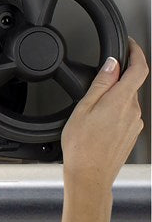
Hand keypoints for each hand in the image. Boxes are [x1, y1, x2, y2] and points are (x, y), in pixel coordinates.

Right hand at [60, 38, 147, 189]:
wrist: (89, 176)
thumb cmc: (82, 146)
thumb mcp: (84, 108)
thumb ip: (101, 83)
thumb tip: (112, 64)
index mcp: (121, 101)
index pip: (139, 69)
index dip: (136, 53)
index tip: (129, 45)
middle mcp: (133, 111)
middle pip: (130, 85)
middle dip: (116, 79)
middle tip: (95, 81)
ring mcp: (134, 124)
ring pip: (126, 101)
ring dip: (112, 98)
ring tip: (90, 109)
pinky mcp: (131, 134)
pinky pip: (125, 115)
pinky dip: (113, 112)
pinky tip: (96, 123)